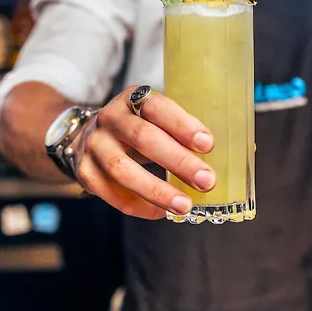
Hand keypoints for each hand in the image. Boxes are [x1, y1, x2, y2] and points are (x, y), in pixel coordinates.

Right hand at [74, 85, 216, 219]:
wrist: (87, 136)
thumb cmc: (135, 126)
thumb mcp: (154, 117)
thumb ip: (180, 130)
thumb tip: (227, 154)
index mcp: (133, 98)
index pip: (157, 106)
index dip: (182, 124)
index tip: (207, 144)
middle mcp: (110, 118)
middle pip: (143, 138)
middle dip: (178, 161)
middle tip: (207, 180)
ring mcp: (94, 145)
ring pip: (122, 169)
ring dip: (156, 190)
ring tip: (184, 206)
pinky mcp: (85, 172)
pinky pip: (111, 193)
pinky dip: (138, 205)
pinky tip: (161, 212)